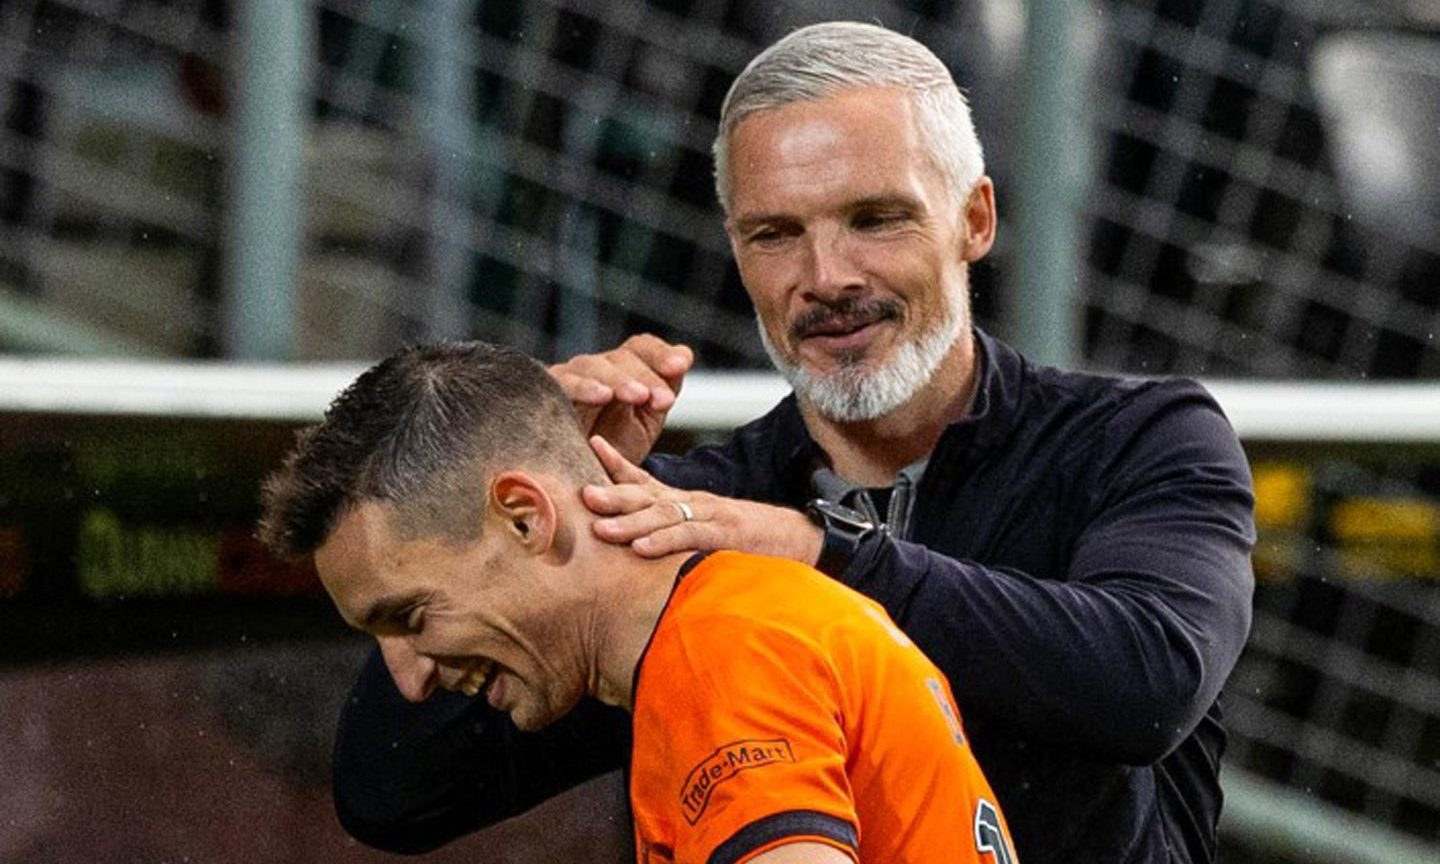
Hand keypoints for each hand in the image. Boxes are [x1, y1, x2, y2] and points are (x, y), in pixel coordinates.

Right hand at [549, 334, 693, 463]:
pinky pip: (561, 385)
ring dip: (618, 380)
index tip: (680, 366)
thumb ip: (664, 388)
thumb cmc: (613, 451)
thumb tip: (684, 353)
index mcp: (621, 371)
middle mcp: (593, 370)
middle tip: (664, 399)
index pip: (640, 348)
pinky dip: (582, 388)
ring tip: (639, 395)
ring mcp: (567, 380)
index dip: (660, 353)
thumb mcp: (645, 421)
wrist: (584, 488)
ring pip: (591, 367)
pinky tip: (602, 396)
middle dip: (645, 376)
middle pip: (619, 358)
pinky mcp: (545, 396)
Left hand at [583, 437, 823, 564]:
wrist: (804, 541)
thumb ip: (679, 534)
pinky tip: (639, 549)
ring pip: (664, 515)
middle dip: (614, 493)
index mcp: (688, 503)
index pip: (648, 478)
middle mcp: (696, 504)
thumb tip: (642, 545)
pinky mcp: (726, 537)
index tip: (592, 446)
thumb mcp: (710, 532)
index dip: (619, 464)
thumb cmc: (754, 542)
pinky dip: (663, 543)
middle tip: (582, 493)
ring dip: (630, 521)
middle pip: (648, 495)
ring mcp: (712, 518)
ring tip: (600, 527)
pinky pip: (689, 538)